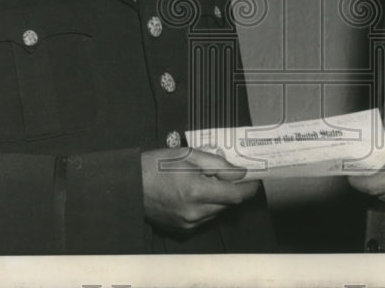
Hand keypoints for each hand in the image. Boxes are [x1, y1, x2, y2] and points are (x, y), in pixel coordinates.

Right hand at [141, 148, 260, 233]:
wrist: (130, 186)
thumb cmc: (156, 165)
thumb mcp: (188, 155)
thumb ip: (217, 163)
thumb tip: (240, 172)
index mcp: (197, 191)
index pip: (236, 195)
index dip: (249, 188)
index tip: (255, 180)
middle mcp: (195, 212)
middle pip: (229, 204)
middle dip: (232, 190)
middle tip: (226, 175)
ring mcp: (188, 223)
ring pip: (218, 212)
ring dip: (219, 199)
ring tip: (206, 182)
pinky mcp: (182, 230)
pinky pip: (205, 219)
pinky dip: (207, 208)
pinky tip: (195, 194)